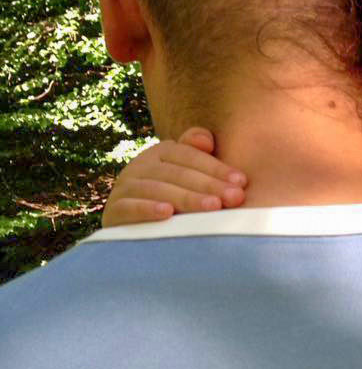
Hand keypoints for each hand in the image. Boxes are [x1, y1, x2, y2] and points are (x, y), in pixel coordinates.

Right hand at [102, 127, 247, 226]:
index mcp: (161, 152)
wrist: (132, 228)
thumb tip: (207, 140)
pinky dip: (148, 209)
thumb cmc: (173, 198)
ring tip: (213, 207)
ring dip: (187, 198)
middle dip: (210, 185)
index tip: (242, 183)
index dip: (217, 168)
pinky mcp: (113, 210)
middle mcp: (140, 165)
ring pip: (158, 189)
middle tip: (235, 198)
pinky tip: (167, 214)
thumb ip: (198, 154)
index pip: (190, 156)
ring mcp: (125, 187)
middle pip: (178, 173)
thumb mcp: (187, 174)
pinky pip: (130, 207)